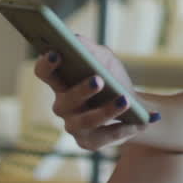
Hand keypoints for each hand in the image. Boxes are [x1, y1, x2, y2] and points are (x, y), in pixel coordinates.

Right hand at [33, 34, 154, 150]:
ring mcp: (74, 126)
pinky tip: (137, 122)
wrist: (133, 106)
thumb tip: (76, 40)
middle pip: (66, 100)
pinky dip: (122, 129)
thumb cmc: (112, 78)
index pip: (45, 73)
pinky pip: (104, 138)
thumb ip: (90, 49)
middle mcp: (63, 106)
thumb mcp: (104, 59)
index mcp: (61, 83)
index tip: (56, 53)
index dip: (47, 64)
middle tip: (98, 79)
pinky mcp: (89, 143)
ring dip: (106, 111)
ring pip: (86, 121)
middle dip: (82, 90)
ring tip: (124, 100)